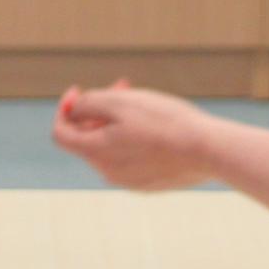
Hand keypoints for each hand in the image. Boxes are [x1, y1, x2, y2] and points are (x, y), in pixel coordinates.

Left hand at [50, 80, 217, 190]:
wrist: (207, 150)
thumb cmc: (164, 122)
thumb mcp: (120, 102)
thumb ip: (88, 104)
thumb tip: (73, 110)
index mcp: (95, 152)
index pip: (60, 134)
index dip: (64, 109)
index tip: (78, 91)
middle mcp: (107, 172)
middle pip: (88, 138)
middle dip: (97, 111)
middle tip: (120, 86)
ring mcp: (128, 181)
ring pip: (110, 147)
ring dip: (117, 123)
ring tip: (142, 101)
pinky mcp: (148, 183)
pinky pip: (130, 158)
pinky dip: (133, 139)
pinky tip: (156, 125)